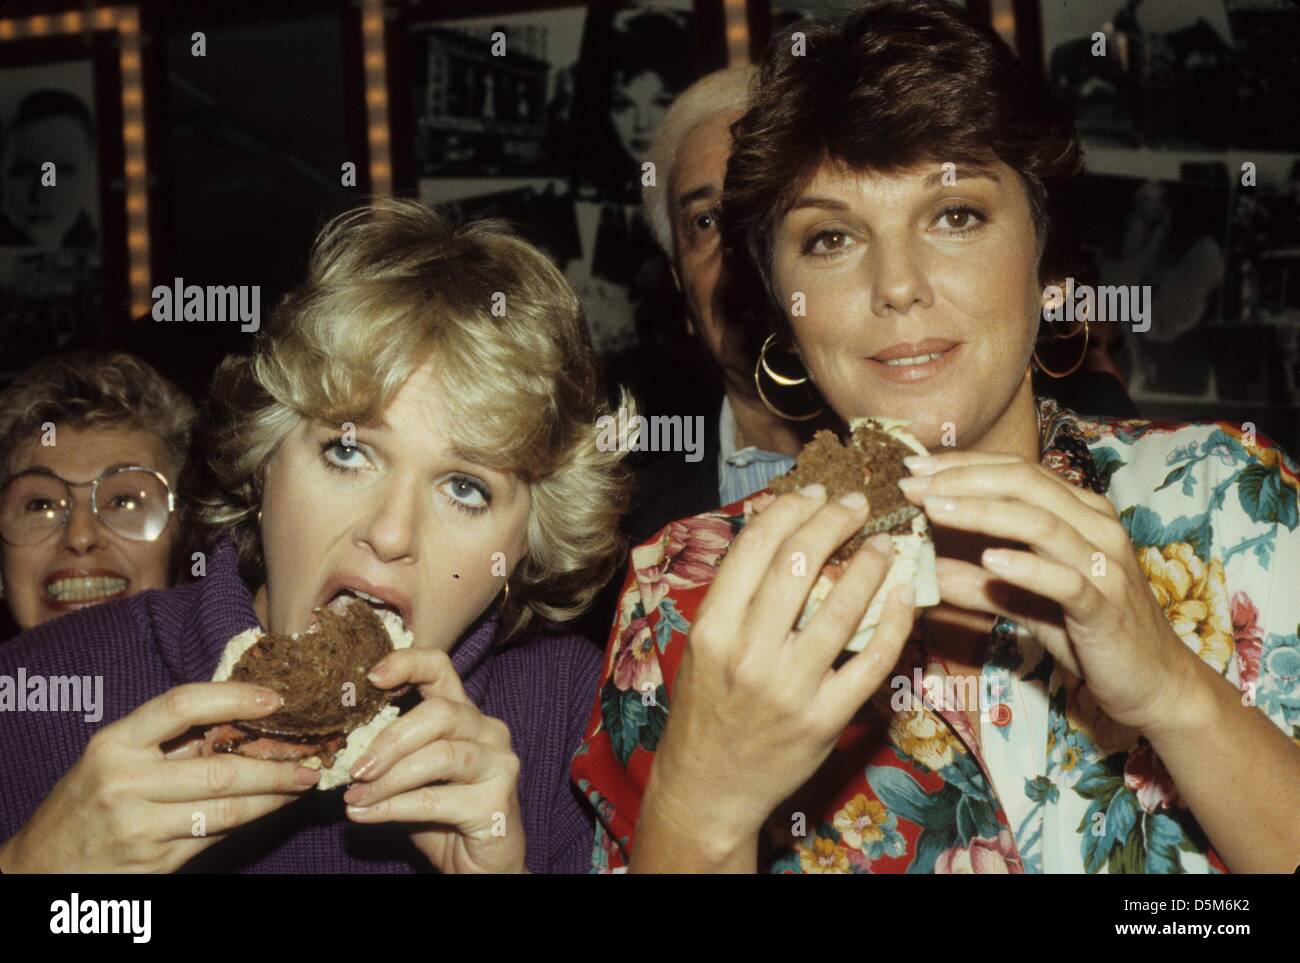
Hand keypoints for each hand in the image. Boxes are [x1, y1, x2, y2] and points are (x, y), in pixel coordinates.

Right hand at [0, 683, 319, 872]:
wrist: (42, 867)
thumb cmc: (89, 798)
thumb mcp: (114, 756)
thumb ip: (170, 739)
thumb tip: (245, 718)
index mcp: (115, 743)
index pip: (181, 705)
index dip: (233, 697)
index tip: (276, 698)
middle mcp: (124, 781)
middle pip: (219, 769)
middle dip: (274, 764)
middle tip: (310, 756)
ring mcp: (139, 826)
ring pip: (226, 808)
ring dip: (273, 795)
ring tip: (302, 781)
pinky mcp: (154, 861)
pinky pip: (214, 835)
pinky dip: (249, 819)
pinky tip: (271, 807)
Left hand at [343, 649, 524, 873]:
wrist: (480, 870)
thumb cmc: (442, 821)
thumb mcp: (410, 780)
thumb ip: (389, 757)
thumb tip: (339, 749)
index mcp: (466, 716)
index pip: (441, 669)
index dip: (407, 663)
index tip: (370, 677)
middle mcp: (489, 731)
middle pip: (440, 712)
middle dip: (390, 739)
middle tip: (355, 767)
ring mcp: (499, 764)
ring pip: (439, 755)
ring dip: (389, 778)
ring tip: (354, 797)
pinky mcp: (497, 801)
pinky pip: (436, 799)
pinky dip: (394, 807)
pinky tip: (365, 815)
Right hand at [648, 485, 916, 857]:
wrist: (710, 788)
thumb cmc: (706, 708)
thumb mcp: (703, 645)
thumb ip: (734, 594)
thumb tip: (777, 528)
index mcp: (712, 628)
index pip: (756, 547)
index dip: (791, 509)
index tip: (815, 493)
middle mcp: (749, 653)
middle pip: (800, 563)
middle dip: (834, 520)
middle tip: (856, 503)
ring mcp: (791, 687)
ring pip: (844, 605)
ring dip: (871, 564)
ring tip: (885, 544)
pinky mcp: (826, 718)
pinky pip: (872, 659)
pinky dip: (896, 622)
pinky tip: (904, 595)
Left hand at [899, 451, 1203, 733]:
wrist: (1152, 684)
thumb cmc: (1089, 635)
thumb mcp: (1026, 603)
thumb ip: (980, 585)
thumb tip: (925, 574)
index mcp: (1080, 513)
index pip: (1017, 471)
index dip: (963, 466)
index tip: (913, 468)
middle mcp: (1097, 527)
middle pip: (1025, 484)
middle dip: (962, 480)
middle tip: (911, 484)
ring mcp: (1105, 564)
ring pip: (1041, 523)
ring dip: (981, 513)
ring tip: (934, 510)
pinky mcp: (1107, 606)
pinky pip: (1065, 579)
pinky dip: (1026, 566)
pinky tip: (989, 560)